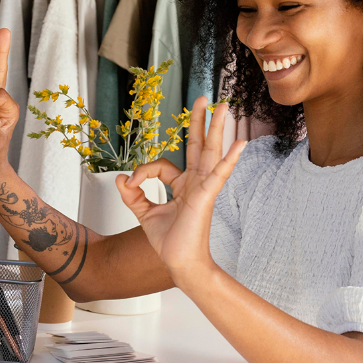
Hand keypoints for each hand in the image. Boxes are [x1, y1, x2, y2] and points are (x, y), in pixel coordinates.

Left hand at [114, 98, 245, 282]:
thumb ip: (131, 194)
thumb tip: (121, 177)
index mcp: (183, 185)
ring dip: (217, 129)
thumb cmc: (169, 242)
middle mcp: (195, 182)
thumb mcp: (144, 213)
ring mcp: (203, 188)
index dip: (142, 171)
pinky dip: (229, 159)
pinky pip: (219, 174)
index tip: (131, 183)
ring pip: (210, 152)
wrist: (180, 263)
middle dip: (200, 121)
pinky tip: (240, 144)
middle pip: (198, 145)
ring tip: (224, 108)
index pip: (161, 165)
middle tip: (205, 99)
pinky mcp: (206, 196)